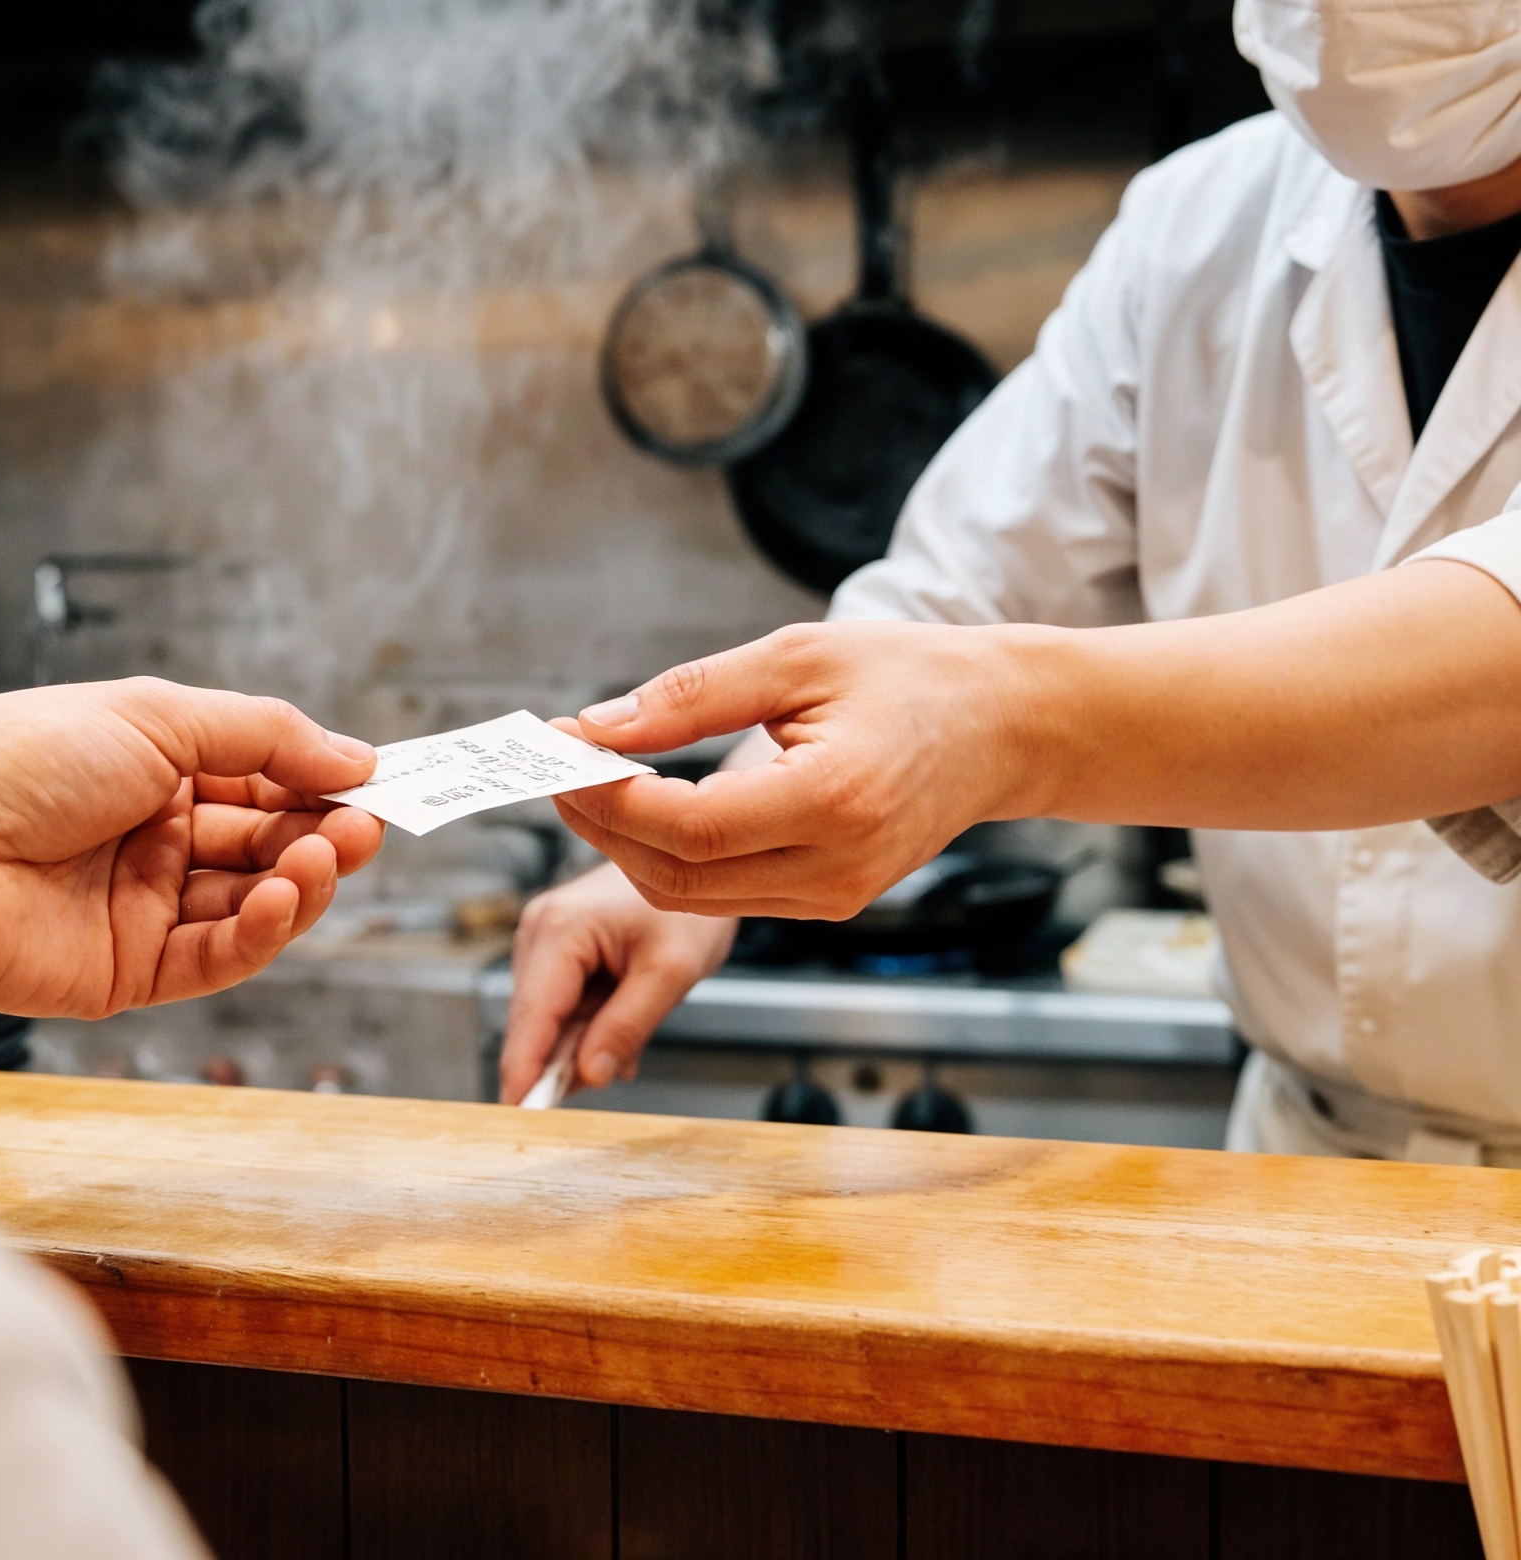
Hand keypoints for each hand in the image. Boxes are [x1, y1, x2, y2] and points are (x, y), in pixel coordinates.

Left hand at [0, 680, 383, 1070]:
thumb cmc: (16, 763)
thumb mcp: (154, 716)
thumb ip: (266, 737)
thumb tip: (357, 756)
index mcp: (152, 765)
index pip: (261, 776)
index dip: (320, 781)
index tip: (379, 783)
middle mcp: (152, 835)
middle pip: (267, 840)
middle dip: (322, 833)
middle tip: (366, 828)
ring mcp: (144, 905)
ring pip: (253, 902)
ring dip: (301, 881)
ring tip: (324, 857)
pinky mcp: (133, 970)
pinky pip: (219, 955)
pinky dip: (262, 932)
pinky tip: (281, 899)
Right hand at [497, 860, 735, 1104]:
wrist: (694, 863)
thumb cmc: (686, 907)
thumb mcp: (670, 972)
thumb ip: (627, 1025)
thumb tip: (587, 1076)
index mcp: (560, 930)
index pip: (532, 1014)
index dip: (524, 1068)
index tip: (519, 1113)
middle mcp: (540, 931)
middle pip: (535, 1021)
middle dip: (563, 1059)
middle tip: (609, 1073)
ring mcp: (544, 939)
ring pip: (548, 1018)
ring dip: (582, 1042)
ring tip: (630, 1032)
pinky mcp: (556, 950)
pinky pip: (562, 1005)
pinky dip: (587, 1026)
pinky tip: (622, 1024)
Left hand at [552, 622, 1025, 920]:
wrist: (1004, 728)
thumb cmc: (910, 676)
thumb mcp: (797, 658)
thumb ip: (691, 696)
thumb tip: (598, 727)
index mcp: (833, 801)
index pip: (690, 825)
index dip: (610, 796)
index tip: (557, 750)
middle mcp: (835, 867)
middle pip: (678, 875)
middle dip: (602, 823)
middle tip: (555, 765)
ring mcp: (835, 896)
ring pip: (693, 897)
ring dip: (627, 844)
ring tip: (588, 780)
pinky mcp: (831, 902)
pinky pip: (727, 893)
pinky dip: (673, 856)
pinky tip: (645, 805)